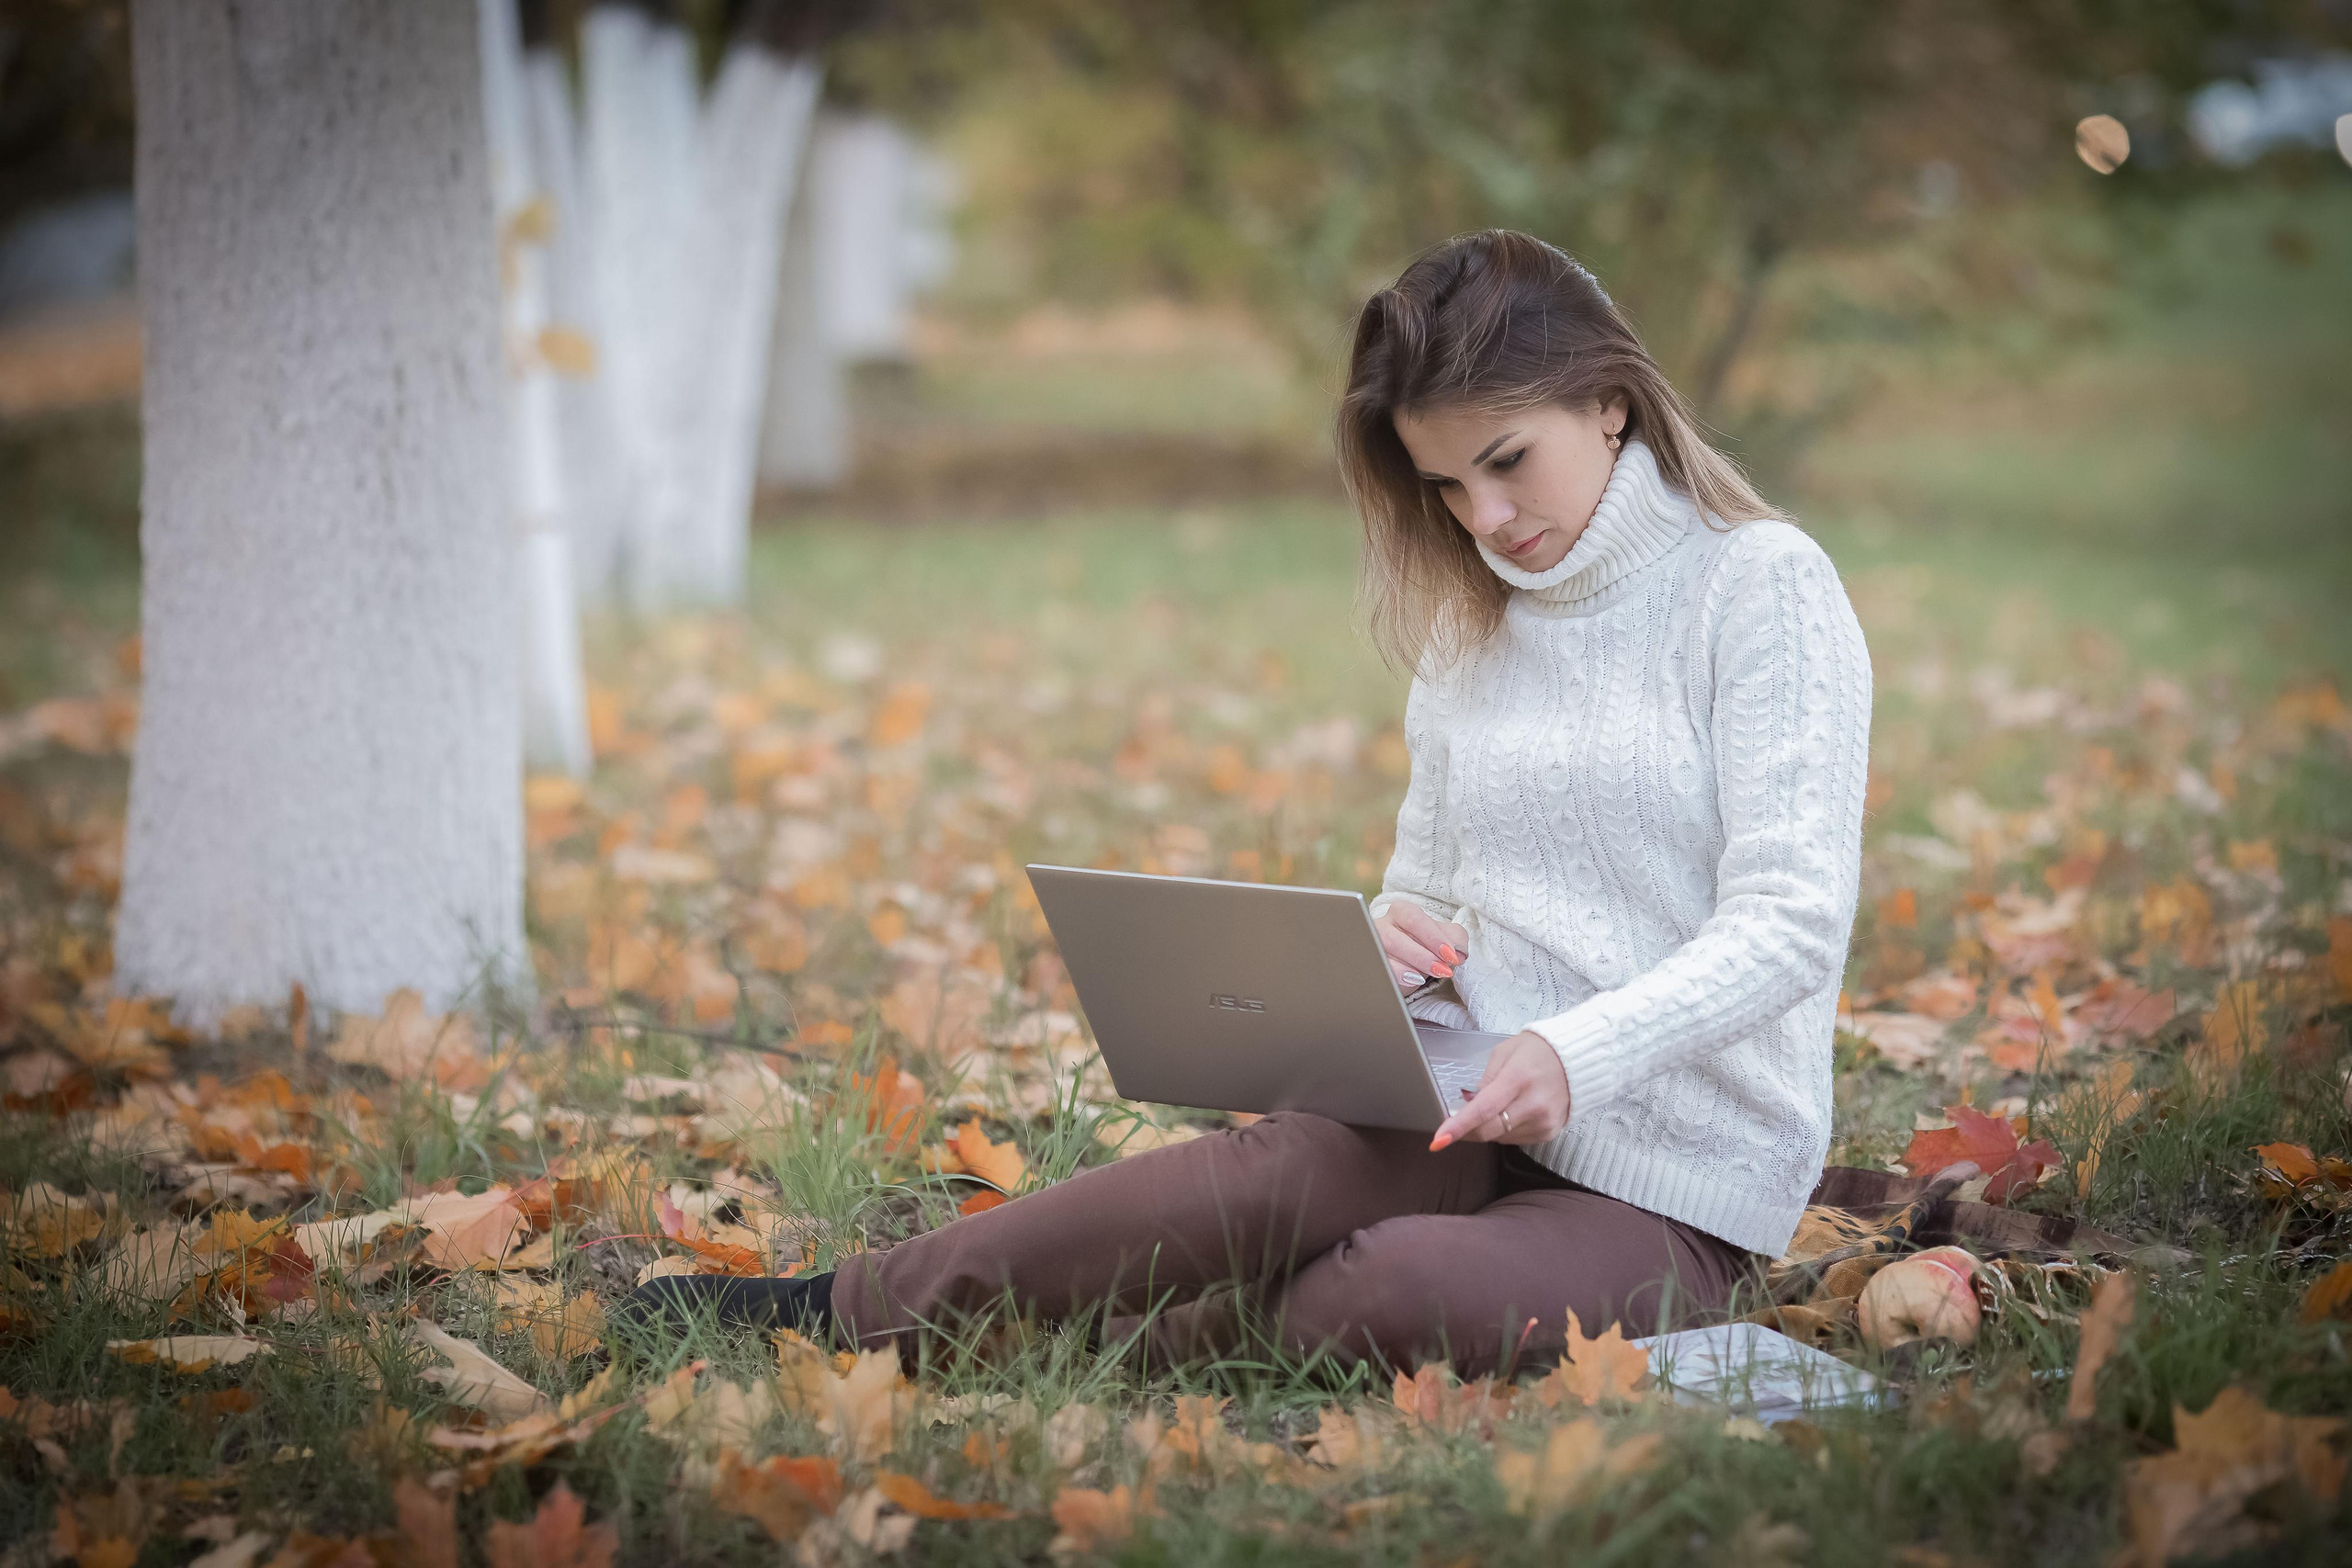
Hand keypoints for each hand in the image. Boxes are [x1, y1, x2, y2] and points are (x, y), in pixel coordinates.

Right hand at [1374, 903, 1468, 989]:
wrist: (1407, 965)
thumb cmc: (1423, 946)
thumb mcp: (1442, 938)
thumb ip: (1455, 938)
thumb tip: (1460, 951)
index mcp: (1401, 912)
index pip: (1414, 919)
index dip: (1433, 937)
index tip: (1451, 954)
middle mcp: (1383, 925)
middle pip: (1396, 937)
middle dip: (1423, 955)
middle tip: (1444, 969)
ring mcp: (1373, 946)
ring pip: (1384, 954)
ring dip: (1412, 966)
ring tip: (1432, 975)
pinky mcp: (1372, 965)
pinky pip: (1380, 970)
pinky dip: (1398, 975)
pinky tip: (1414, 980)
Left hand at [1431, 1031, 1569, 1149]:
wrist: (1579, 1059)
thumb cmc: (1538, 1050)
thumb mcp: (1505, 1053)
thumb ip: (1486, 1079)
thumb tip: (1468, 1105)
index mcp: (1518, 1078)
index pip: (1483, 1109)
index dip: (1458, 1126)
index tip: (1438, 1140)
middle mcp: (1533, 1104)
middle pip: (1489, 1130)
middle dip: (1466, 1130)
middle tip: (1454, 1124)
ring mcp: (1544, 1122)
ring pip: (1500, 1137)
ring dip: (1488, 1127)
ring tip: (1500, 1104)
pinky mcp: (1550, 1133)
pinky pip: (1515, 1140)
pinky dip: (1506, 1129)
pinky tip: (1514, 1111)